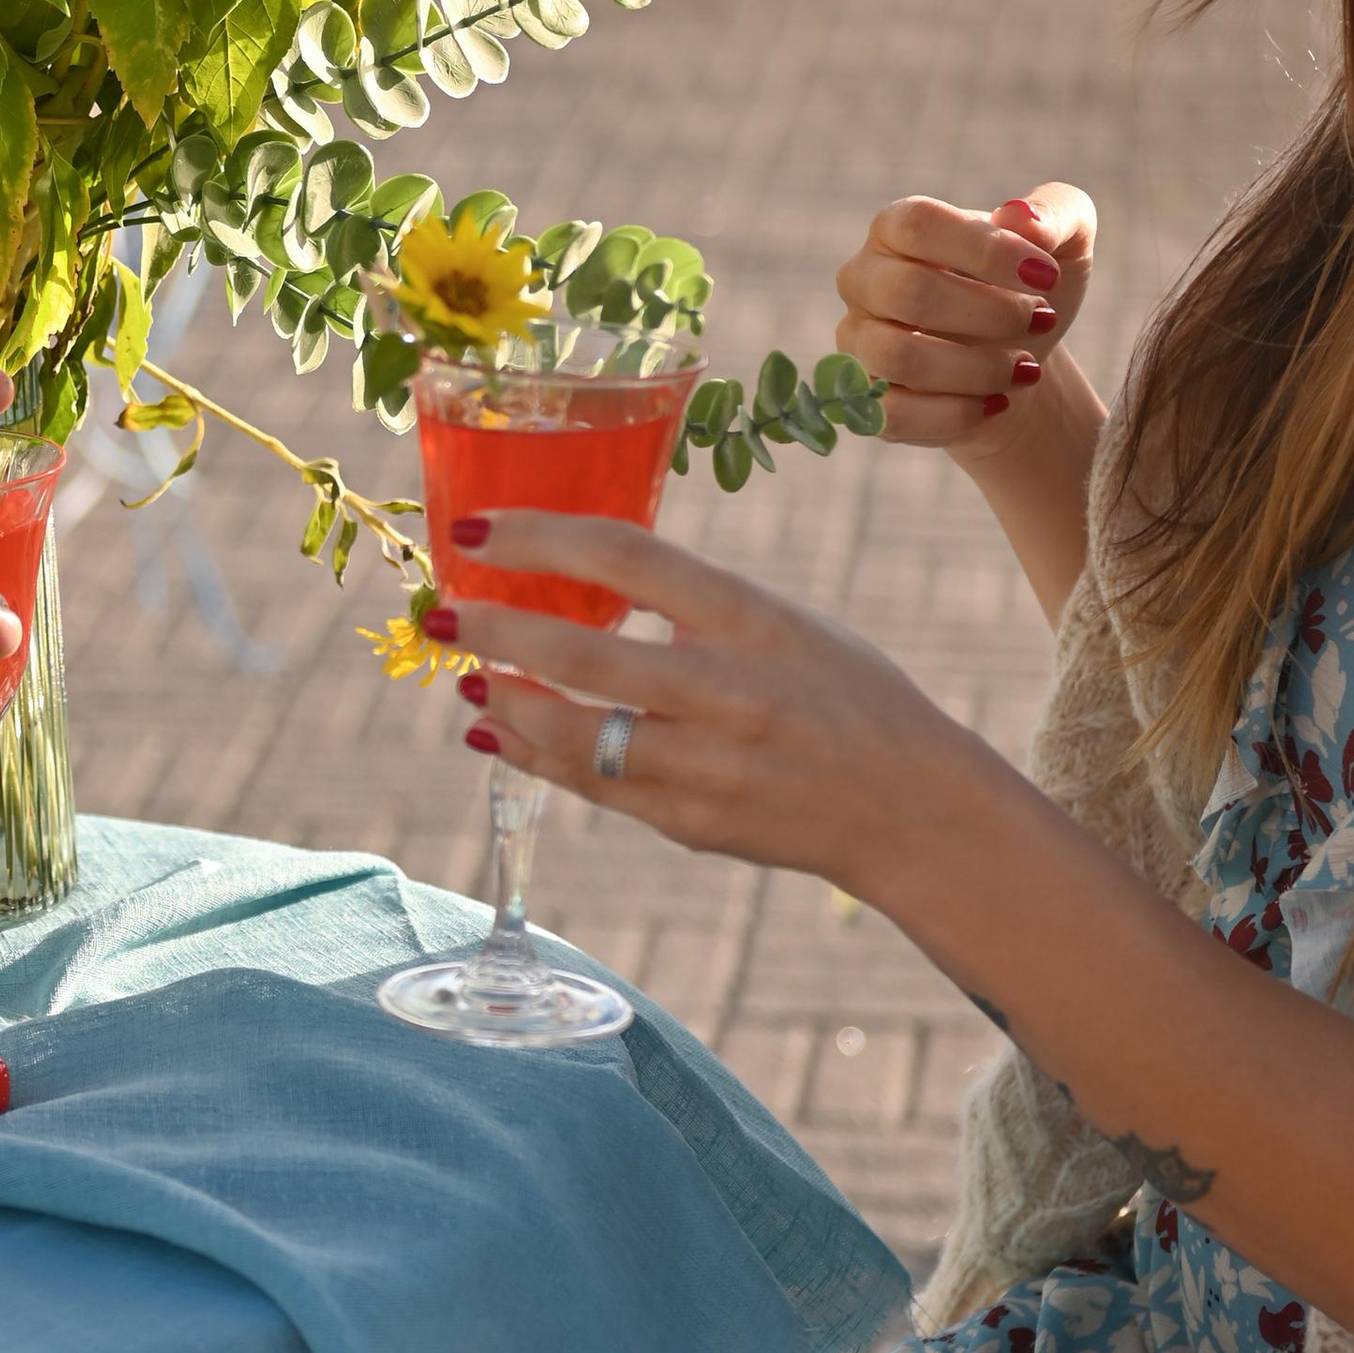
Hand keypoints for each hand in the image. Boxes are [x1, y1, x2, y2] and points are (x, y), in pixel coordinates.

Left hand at [450, 514, 964, 896]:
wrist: (913, 812)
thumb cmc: (846, 699)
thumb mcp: (786, 627)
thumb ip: (694, 609)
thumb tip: (577, 585)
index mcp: (755, 621)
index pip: (629, 558)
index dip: (541, 537)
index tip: (475, 528)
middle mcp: (729, 693)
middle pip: (582, 655)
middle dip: (494, 632)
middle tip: (440, 614)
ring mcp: (708, 768)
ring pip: (572, 736)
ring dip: (506, 703)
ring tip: (471, 676)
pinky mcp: (691, 824)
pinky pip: (592, 787)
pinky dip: (537, 755)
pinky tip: (504, 729)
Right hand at [834, 183, 1095, 456]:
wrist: (1020, 361)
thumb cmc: (1032, 291)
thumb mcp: (1065, 245)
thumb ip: (1056, 212)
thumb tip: (1019, 217)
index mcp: (898, 226)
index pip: (919, 225)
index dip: (986, 250)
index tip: (1047, 276)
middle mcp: (864, 279)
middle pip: (908, 291)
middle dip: (991, 313)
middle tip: (1042, 321)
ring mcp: (858, 341)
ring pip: (898, 357)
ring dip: (978, 368)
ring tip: (1026, 369)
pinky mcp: (864, 401)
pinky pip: (892, 413)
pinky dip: (956, 413)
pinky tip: (997, 403)